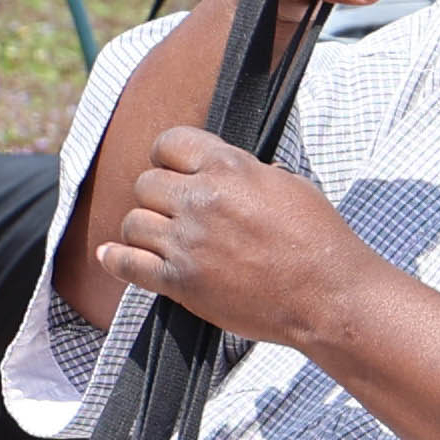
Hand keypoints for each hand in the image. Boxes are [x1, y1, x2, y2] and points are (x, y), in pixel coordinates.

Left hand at [92, 121, 384, 352]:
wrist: (328, 296)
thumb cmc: (318, 240)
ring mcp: (188, 242)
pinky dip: (116, 259)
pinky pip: (127, 264)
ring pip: (133, 222)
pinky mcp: (181, 282)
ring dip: (143, 228)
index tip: (174, 170)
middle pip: (146, 183)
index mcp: (229, 168)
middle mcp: (202, 200)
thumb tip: (219, 169)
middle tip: (175, 211)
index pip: (169, 143)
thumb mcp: (287, 184)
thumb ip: (245, 172)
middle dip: (158, 195)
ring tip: (159, 237)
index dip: (169, 157)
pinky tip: (111, 255)